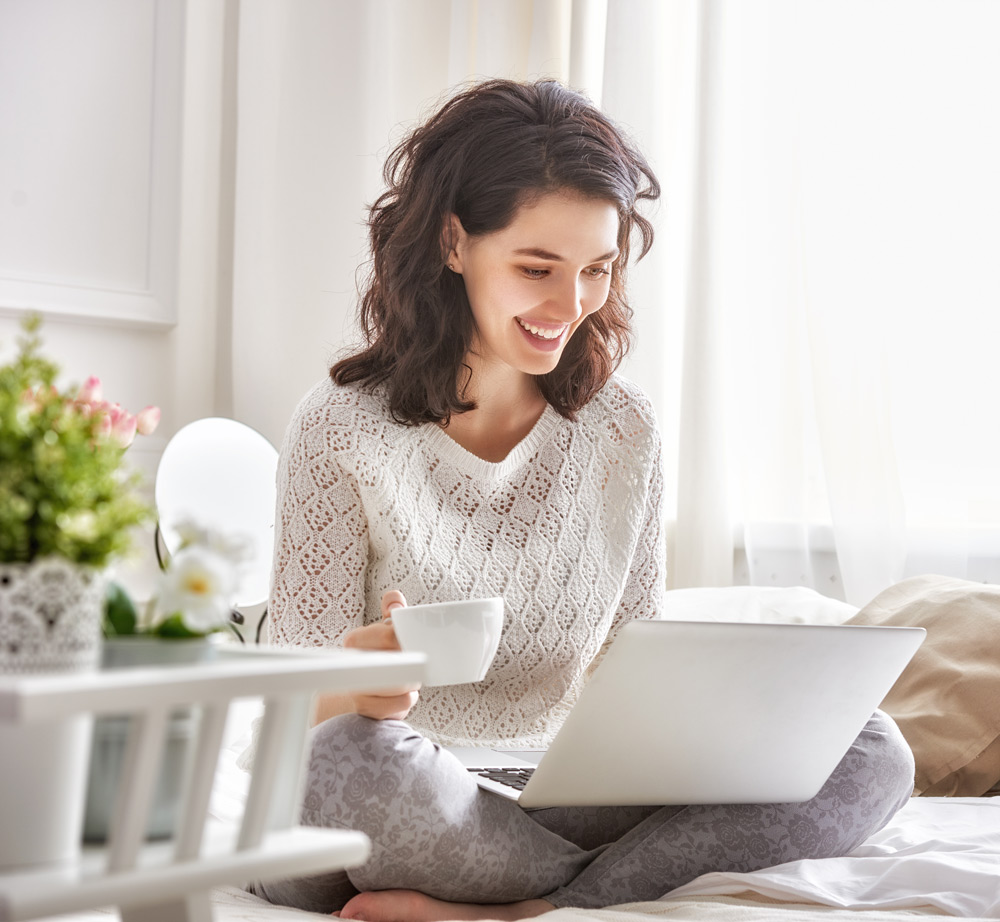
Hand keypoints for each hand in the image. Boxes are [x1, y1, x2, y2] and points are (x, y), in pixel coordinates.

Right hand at [342, 590, 419, 720]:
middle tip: (410, 664)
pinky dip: (405, 701)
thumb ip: (390, 615)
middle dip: (412, 663)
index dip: (405, 640)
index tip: (408, 645)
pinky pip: (402, 703)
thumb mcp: (379, 635)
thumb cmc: (370, 664)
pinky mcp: (366, 711)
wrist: (344, 703)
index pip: (389, 635)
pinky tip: (397, 698)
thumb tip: (394, 597)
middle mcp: (353, 663)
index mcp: (355, 641)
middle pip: (400, 661)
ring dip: (410, 683)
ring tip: (403, 680)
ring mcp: (357, 689)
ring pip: (404, 684)